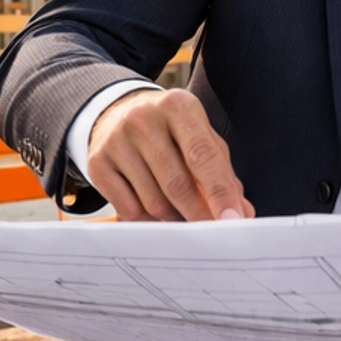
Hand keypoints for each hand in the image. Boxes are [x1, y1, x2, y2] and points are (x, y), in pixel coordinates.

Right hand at [85, 87, 255, 223]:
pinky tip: (155, 211)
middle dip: (199, 215)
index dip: (220, 192)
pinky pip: (129, 209)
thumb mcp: (199, 137)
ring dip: (173, 218)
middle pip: (177, 183)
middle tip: (212, 234)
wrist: (115, 113)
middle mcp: (143, 119)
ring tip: (181, 214)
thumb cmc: (169, 131)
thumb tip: (242, 211)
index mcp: (178, 106)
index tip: (234, 221)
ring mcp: (116, 140)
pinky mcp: (98, 163)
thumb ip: (222, 173)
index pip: (203, 155)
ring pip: (153, 202)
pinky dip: (148, 219)